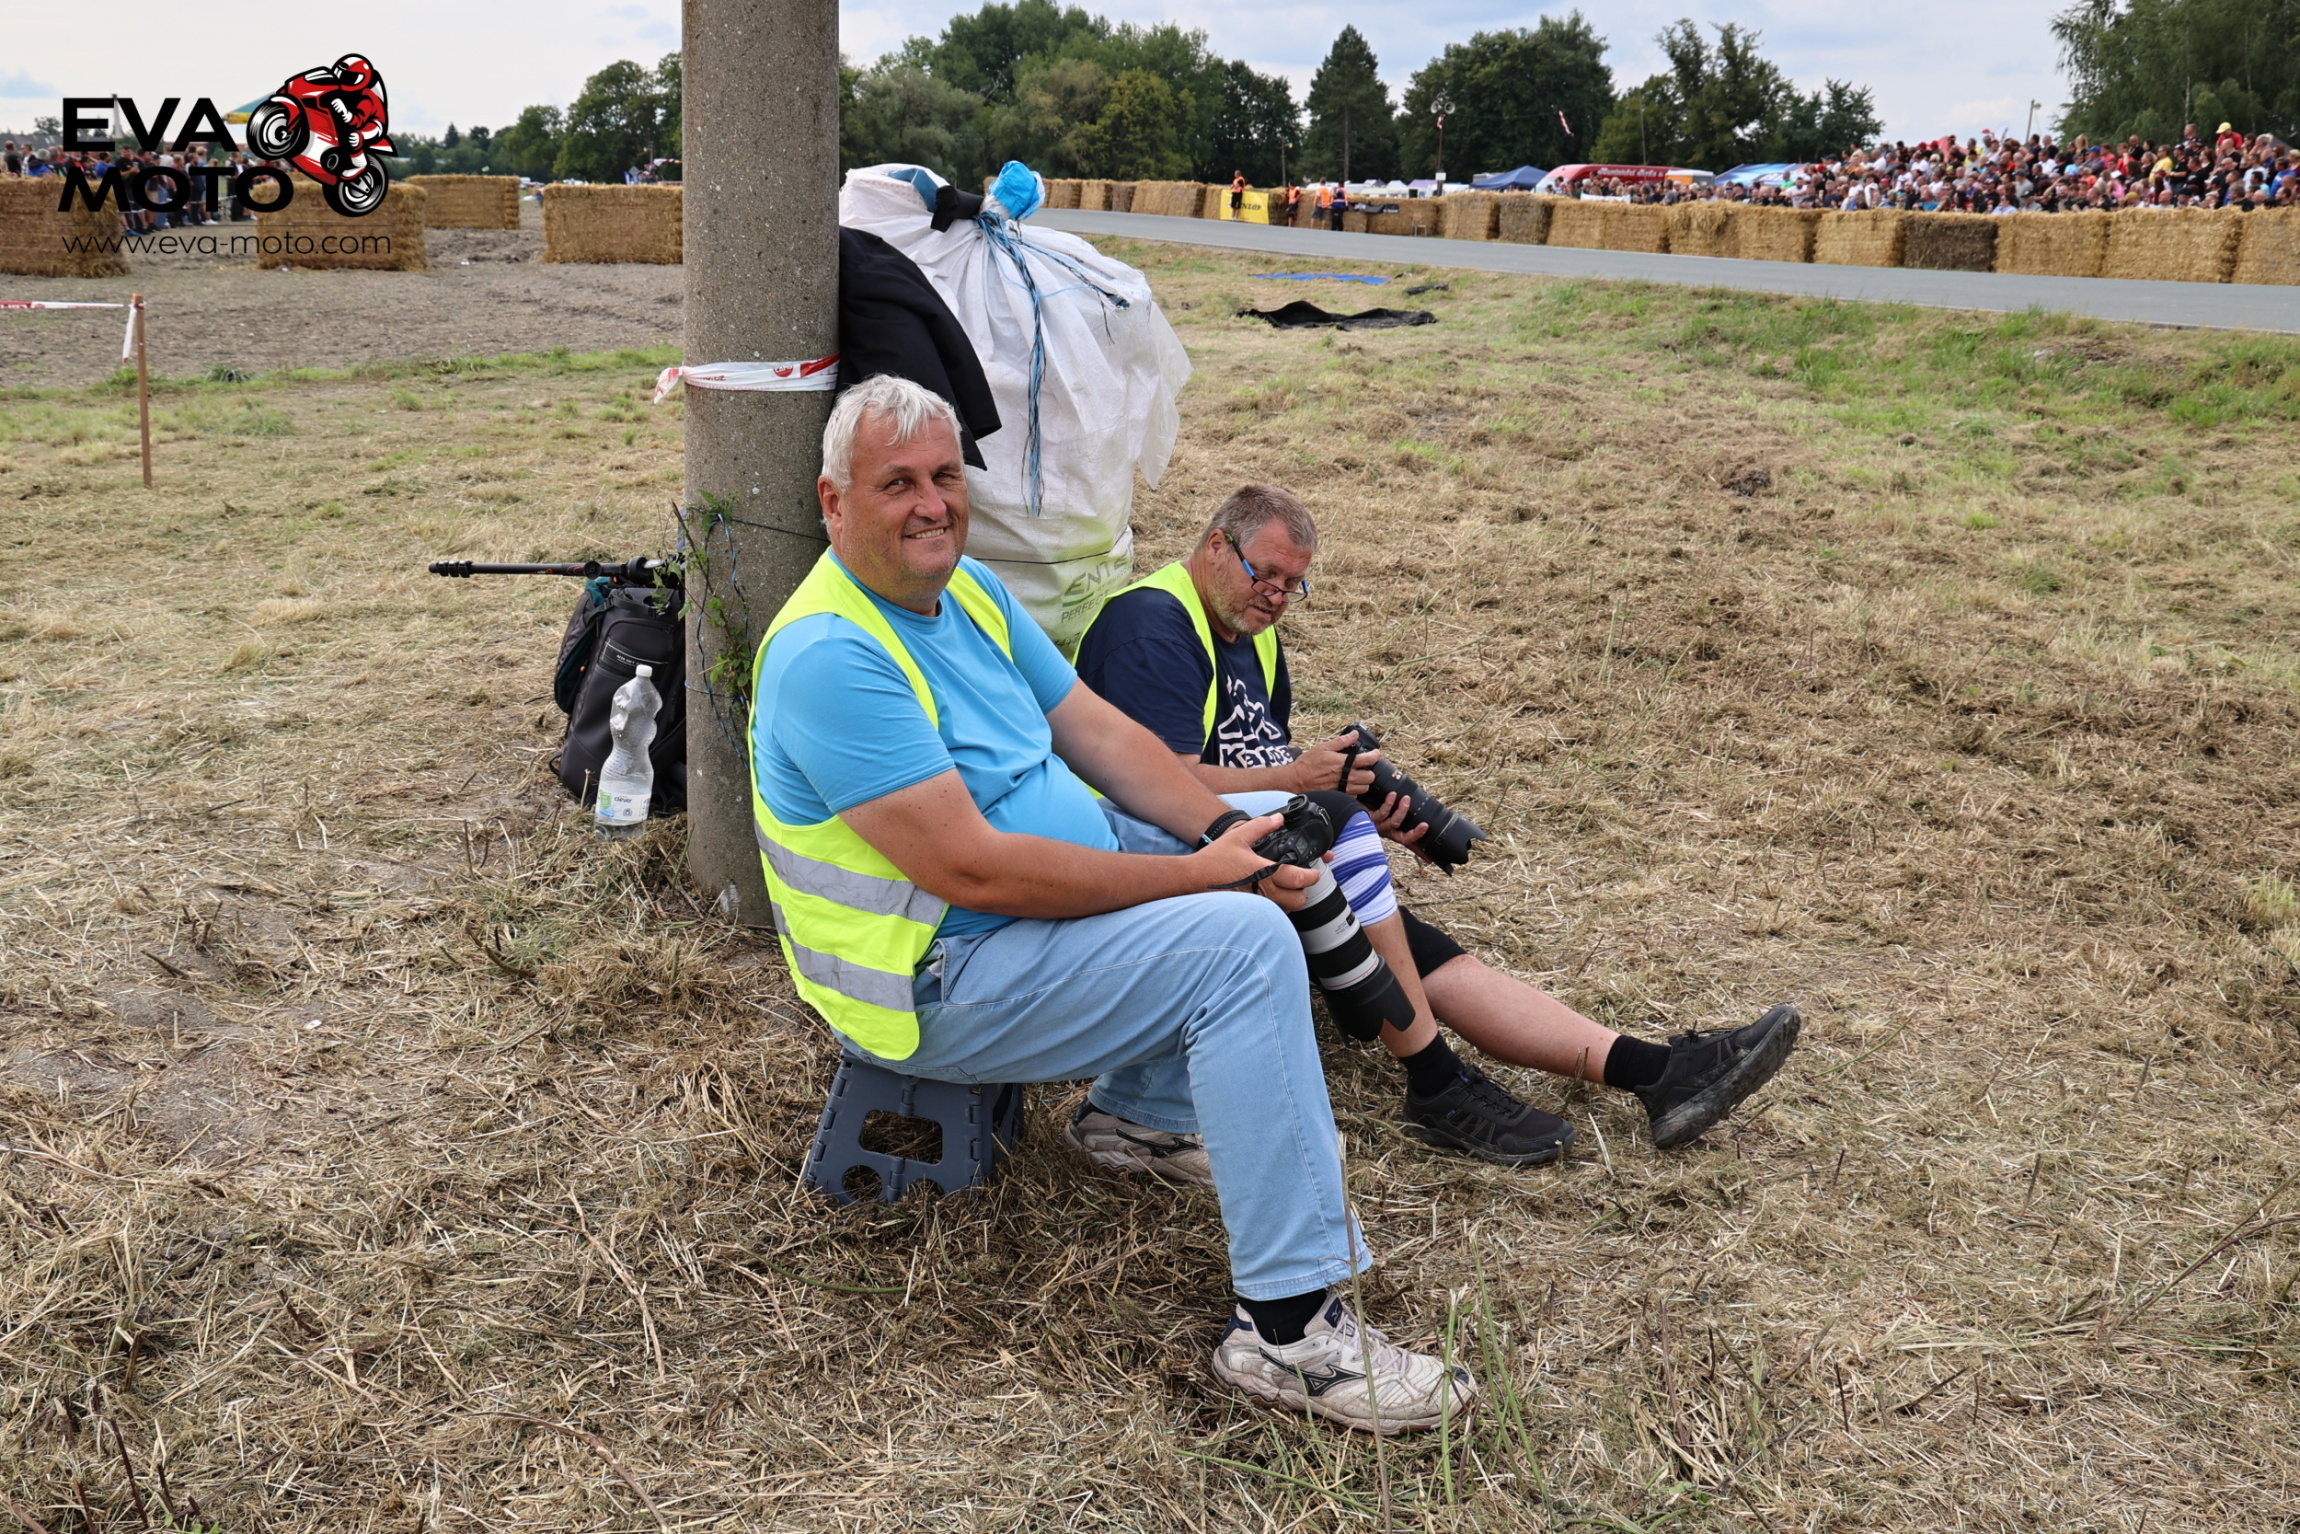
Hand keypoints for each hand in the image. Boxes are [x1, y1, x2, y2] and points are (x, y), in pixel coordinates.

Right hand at [1194, 813, 1317, 911]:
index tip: (1313, 871)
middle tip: (1298, 880)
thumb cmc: (1213, 860)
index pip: (1300, 879)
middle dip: (1302, 890)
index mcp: (1264, 872)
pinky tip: (1267, 895)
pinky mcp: (1250, 912)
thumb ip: (1261, 826)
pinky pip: (1272, 914)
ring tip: (1282, 887)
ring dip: (1289, 900)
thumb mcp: (1238, 836)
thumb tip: (1278, 819)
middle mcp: (1263, 892)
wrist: (1192, 879)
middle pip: (1299, 900)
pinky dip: (1276, 907)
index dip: (1312, 875)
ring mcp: (1257, 905)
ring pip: (1287, 910)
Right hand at [1293, 733, 1380, 796]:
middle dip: (1369, 771)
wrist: (1296, 781)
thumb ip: (1341, 742)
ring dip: (1363, 782)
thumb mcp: (1323, 748)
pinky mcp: (1339, 796)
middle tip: (1364, 767)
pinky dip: (1355, 791)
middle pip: (1370, 776)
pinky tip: (1349, 785)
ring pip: (1364, 788)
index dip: (1375, 756)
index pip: (1368, 760)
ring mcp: (1344, 788)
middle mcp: (1346, 777)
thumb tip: (1354, 735)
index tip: (1375, 754)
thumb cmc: (1308, 764)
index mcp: (1344, 762)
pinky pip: (1355, 796)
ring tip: (1357, 777)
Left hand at [1365, 791, 1433, 862]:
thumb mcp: (1387, 810)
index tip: (1430, 859)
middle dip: (1415, 834)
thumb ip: (1399, 811)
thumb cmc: (1371, 806)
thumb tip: (1414, 803)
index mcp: (1392, 832)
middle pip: (1403, 838)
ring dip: (1402, 811)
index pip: (1408, 843)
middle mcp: (1386, 832)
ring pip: (1393, 823)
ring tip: (1407, 799)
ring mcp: (1378, 826)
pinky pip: (1381, 813)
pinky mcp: (1369, 818)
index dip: (1419, 851)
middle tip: (1425, 826)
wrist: (1349, 803)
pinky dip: (1388, 803)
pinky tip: (1392, 795)